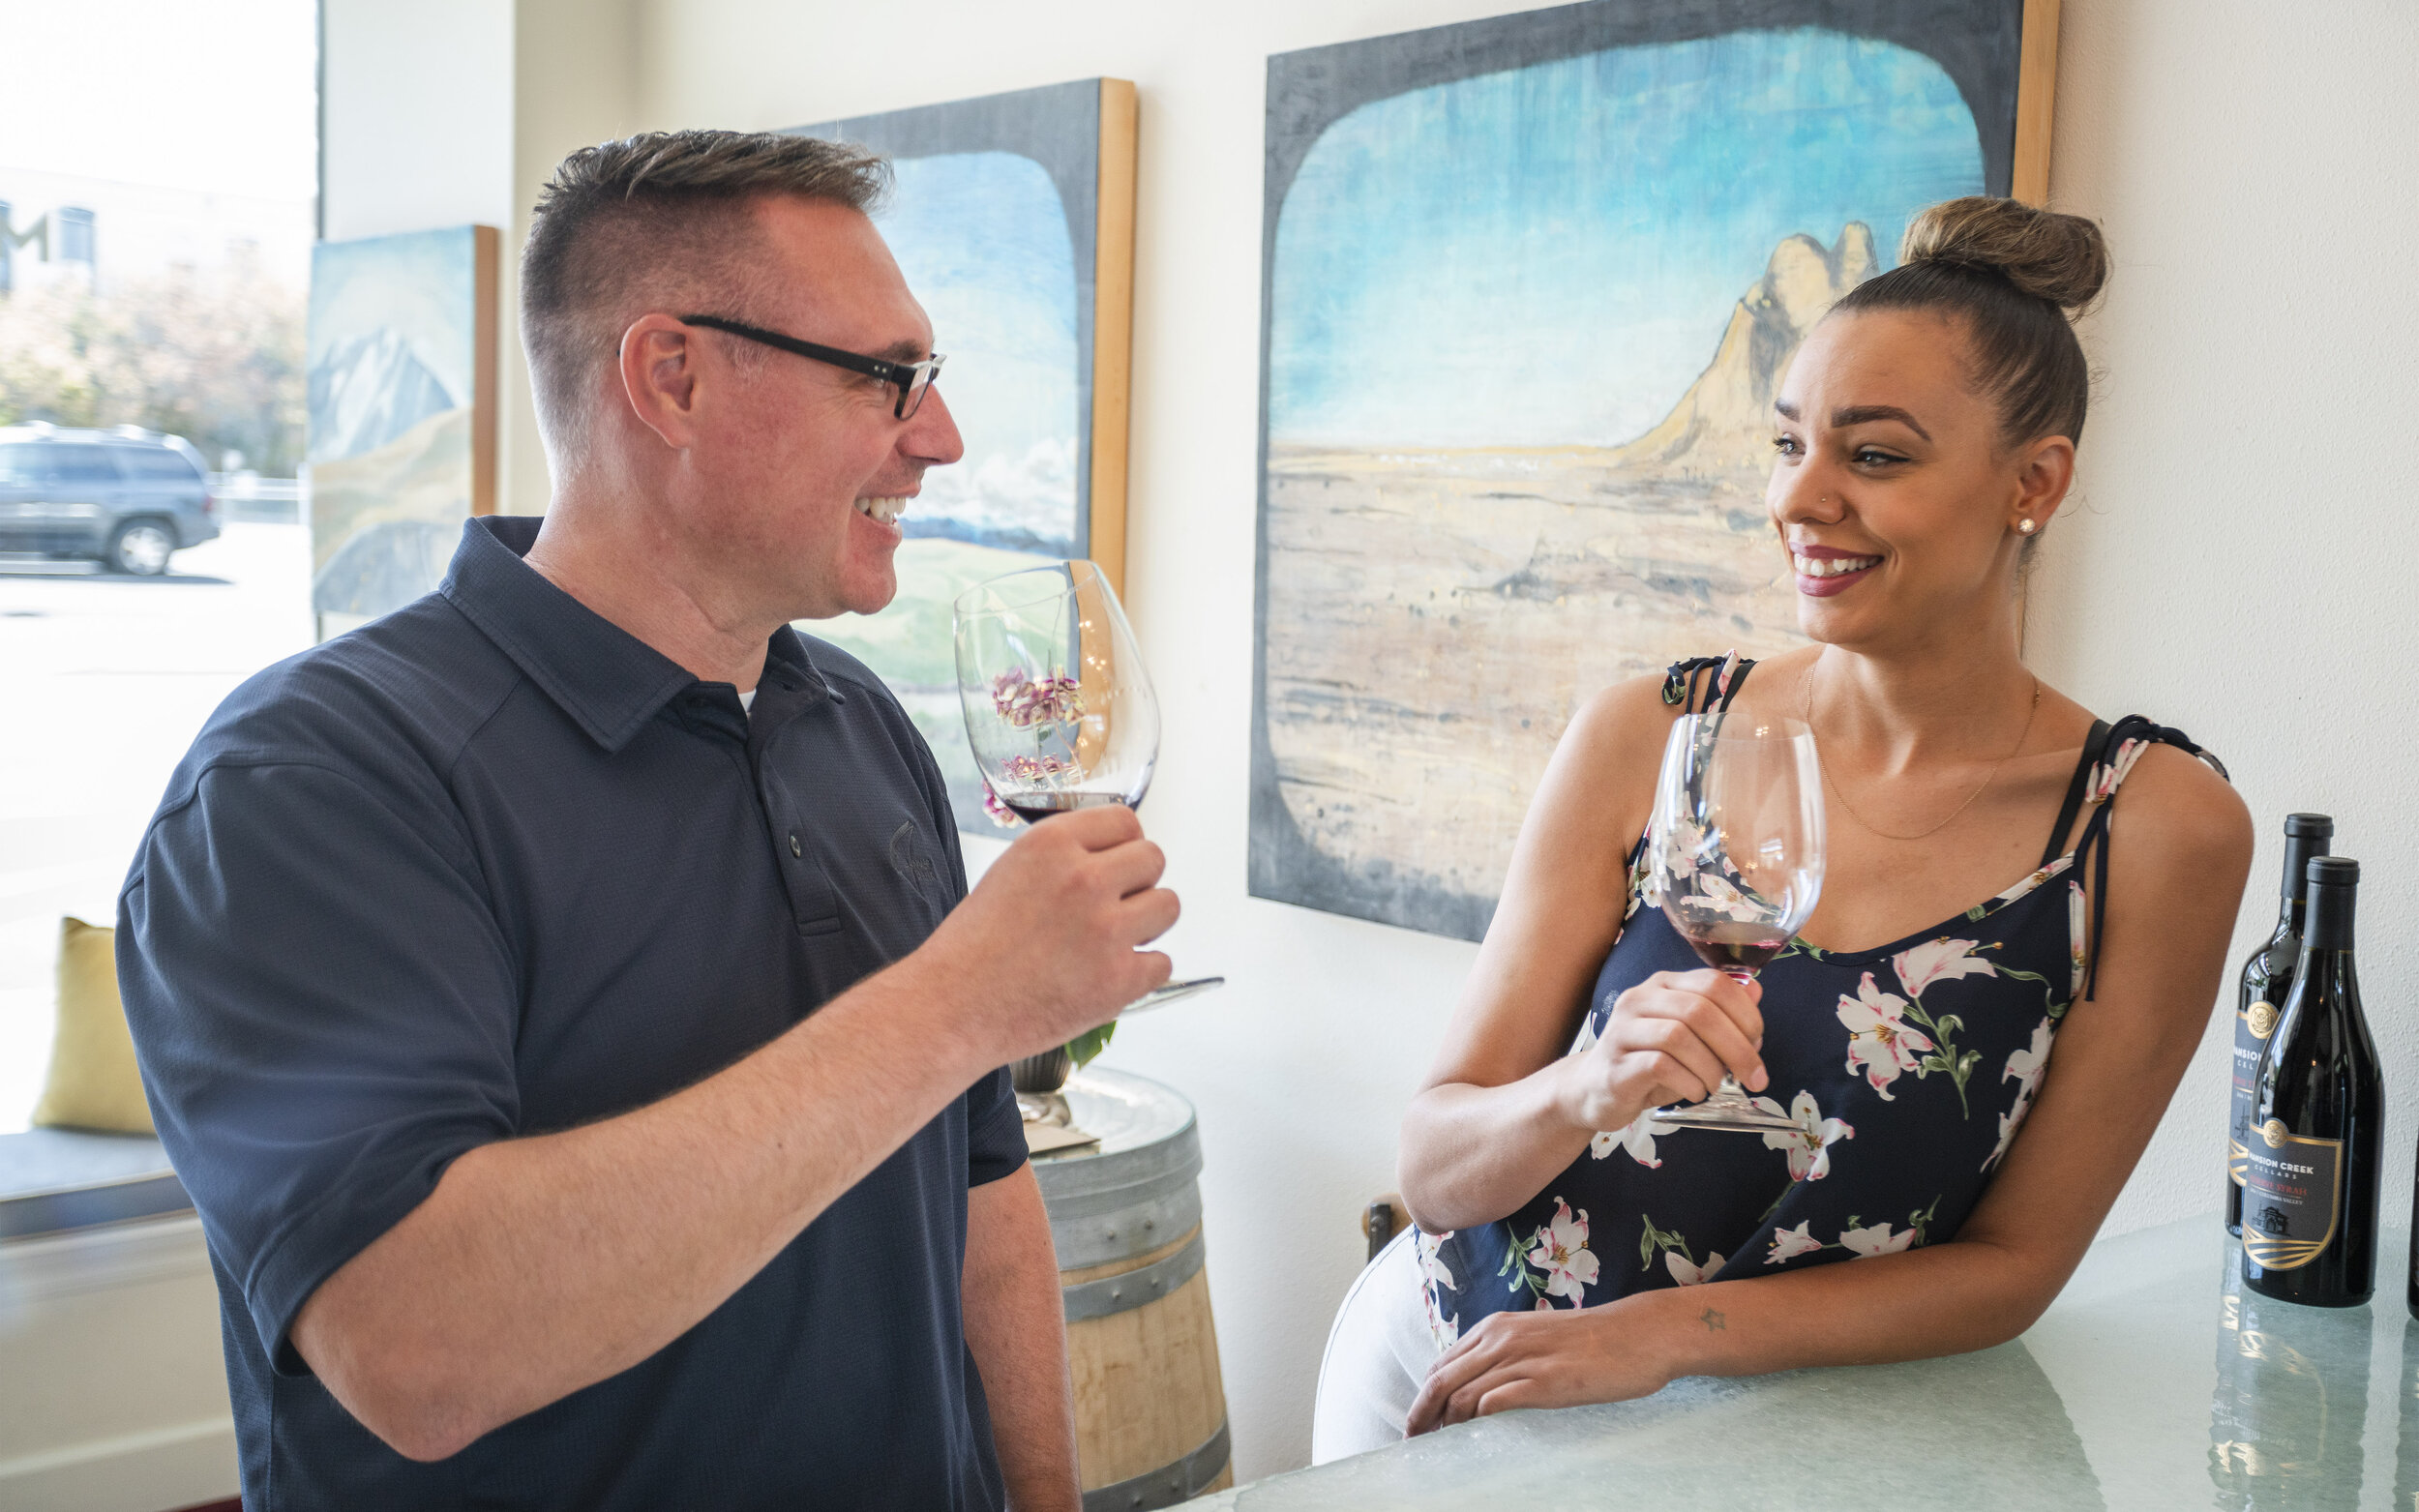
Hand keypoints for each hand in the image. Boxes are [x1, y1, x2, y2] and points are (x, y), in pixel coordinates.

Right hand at [920, 804, 1176, 1063]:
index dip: (1121, 847)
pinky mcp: (1119, 980)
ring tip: (1112, 941)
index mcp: (1052, 844)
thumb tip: (1112, 858)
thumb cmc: (973, 948)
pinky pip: (1162, 963)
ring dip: (1148, 924)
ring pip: (1169, 906)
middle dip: (1138, 883)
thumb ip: (1064, 859)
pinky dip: (1141, 973)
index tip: (1113, 867)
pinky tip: (1107, 977)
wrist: (952, 1009)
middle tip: (1112, 908)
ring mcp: (1106, 930)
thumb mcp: (1011, 872)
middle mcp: (1084, 879)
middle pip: (1154, 859)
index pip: (1126, 821)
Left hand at [1406, 1301, 1669, 1432]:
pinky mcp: (1543, 1382)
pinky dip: (1477, 1424)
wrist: (1638, 1334)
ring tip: (1441, 1450)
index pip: (1442, 1365)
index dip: (1424, 1397)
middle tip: (1413, 1444)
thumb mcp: (1538, 1337)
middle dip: (1421, 1416)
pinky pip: (1493, 1404)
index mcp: (1496, 1327)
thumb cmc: (1593, 1341)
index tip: (1419, 1424)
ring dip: (1446, 1426)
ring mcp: (1521, 1359)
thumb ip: (1507, 1354)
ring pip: (1461, 1395)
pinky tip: (1475, 1440)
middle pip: (1441, 1381)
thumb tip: (1481, 1388)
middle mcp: (1501, 1338)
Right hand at [1551, 968, 1765, 1133]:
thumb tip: (1756, 991)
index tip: (1758, 1044)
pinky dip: (1689, 1083)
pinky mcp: (1616, 1064)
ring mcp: (1623, 1030)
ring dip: (1711, 1068)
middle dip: (1737, 1047)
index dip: (1745, 1013)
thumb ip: (1721, 1013)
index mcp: (1664, 985)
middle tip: (1753, 1077)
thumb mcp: (1691, 1035)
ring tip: (1715, 1086)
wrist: (1595, 1089)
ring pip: (1679, 1036)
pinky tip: (1693, 1092)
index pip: (1713, 982)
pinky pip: (1660, 1066)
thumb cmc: (1650, 1062)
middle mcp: (1640, 999)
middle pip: (1700, 1010)